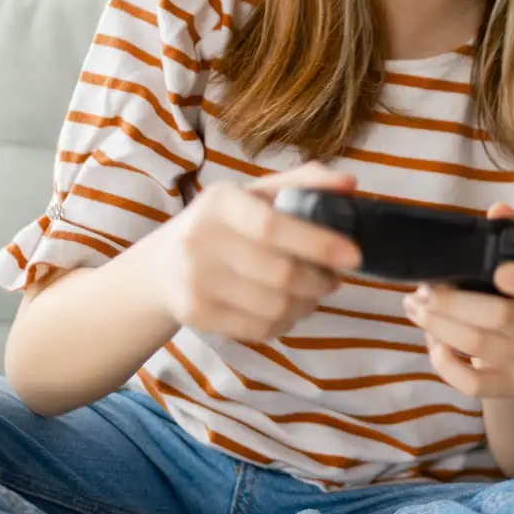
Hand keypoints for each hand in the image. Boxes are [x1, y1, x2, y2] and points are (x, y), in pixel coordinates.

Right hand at [149, 162, 362, 340]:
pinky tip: (288, 309)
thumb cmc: (222, 225)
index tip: (354, 255)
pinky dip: (284, 323)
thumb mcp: (254, 194)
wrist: (160, 268)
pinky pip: (258, 329)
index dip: (319, 244)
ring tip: (313, 294)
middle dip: (321, 281)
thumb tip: (350, 183)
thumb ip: (303, 183)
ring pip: (274, 307)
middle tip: (334, 278)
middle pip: (281, 274)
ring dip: (307, 304)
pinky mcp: (196, 315)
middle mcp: (201, 240)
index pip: (273, 227)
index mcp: (220, 202)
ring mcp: (195, 282)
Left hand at [402, 204, 513, 397]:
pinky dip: (446, 364)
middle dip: (455, 302)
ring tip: (414, 306)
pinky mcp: (508, 387)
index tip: (497, 271)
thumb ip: (511, 235)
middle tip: (425, 288)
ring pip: (480, 347)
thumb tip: (498, 209)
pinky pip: (474, 385)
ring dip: (440, 325)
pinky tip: (432, 342)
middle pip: (503, 318)